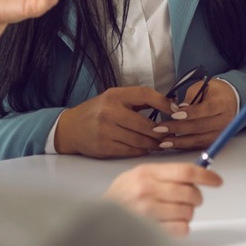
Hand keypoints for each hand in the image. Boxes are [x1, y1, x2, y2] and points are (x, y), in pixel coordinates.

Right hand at [54, 86, 172, 157]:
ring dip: (155, 143)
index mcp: (115, 96)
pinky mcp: (103, 147)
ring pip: (139, 139)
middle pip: (145, 123)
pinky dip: (142, 151)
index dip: (164, 103)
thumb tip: (170, 104)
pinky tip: (148, 149)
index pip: (145, 95)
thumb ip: (138, 100)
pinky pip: (129, 150)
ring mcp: (105, 131)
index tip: (176, 110)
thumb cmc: (98, 111)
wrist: (69, 128)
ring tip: (164, 143)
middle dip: (162, 131)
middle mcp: (109, 112)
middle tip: (173, 133)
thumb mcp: (115, 98)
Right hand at [103, 163, 221, 237]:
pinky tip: (170, 224)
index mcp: (146, 173)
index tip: (217, 181)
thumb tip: (195, 172)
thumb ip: (165, 174)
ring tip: (172, 213)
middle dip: (196, 198)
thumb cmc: (120, 197)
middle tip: (191, 200)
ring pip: (187, 212)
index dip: (206, 176)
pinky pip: (180, 229)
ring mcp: (146, 211)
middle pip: (190, 193)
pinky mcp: (147, 230)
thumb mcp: (139, 176)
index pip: (186, 171)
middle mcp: (146, 190)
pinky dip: (180, 228)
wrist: (96, 219)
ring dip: (186, 214)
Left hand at [154, 78, 237, 150]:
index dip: (190, 113)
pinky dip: (185, 146)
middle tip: (161, 128)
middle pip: (201, 127)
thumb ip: (191, 97)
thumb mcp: (203, 86)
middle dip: (179, 128)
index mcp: (222, 103)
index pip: (207, 109)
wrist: (231, 100)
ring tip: (163, 141)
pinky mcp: (216, 140)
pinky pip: (199, 146)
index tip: (174, 115)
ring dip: (180, 142)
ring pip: (199, 139)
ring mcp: (221, 132)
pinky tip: (172, 144)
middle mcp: (224, 119)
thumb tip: (178, 110)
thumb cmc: (214, 92)